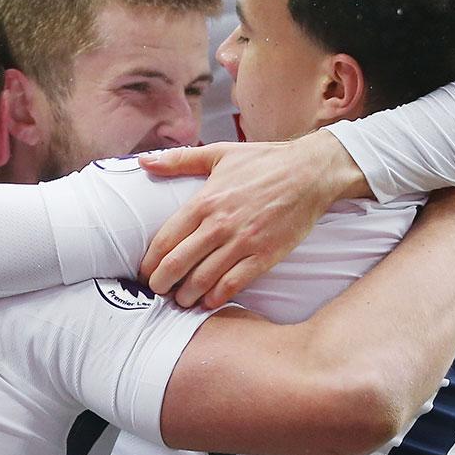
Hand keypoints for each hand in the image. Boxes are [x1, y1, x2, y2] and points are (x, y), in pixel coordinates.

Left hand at [138, 130, 369, 308]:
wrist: (310, 172)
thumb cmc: (264, 161)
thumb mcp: (220, 153)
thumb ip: (180, 160)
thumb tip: (144, 161)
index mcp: (205, 201)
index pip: (165, 240)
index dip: (149, 262)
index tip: (143, 271)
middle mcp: (220, 225)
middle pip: (178, 264)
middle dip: (161, 283)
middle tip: (156, 290)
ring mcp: (243, 243)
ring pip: (203, 279)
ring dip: (186, 295)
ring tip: (180, 300)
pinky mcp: (265, 256)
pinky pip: (234, 284)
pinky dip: (217, 297)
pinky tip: (209, 301)